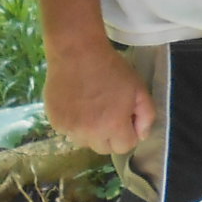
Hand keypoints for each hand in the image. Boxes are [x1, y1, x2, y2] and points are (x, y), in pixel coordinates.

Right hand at [44, 40, 154, 156]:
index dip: (128, 132)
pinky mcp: (55, 121)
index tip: (125, 117)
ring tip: (91, 108)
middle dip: (110, 135)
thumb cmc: (112, 69)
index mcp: (113, 126)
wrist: (77, 52)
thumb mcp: (139, 89)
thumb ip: (146, 116)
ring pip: (85, 141)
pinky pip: (69, 131)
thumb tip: (141, 136)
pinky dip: (74, 123)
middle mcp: (89, 133)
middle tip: (109, 113)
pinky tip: (77, 104)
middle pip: (104, 148)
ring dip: (91, 131)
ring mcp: (70, 128)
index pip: (124, 147)